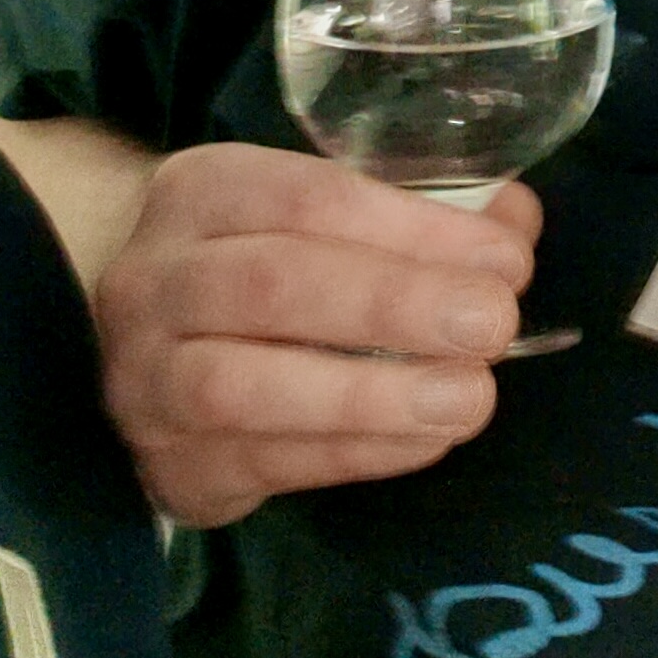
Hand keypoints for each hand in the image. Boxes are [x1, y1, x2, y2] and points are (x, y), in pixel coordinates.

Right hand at [91, 142, 541, 525]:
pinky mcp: (171, 466)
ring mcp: (148, 379)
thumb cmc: (262, 260)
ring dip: (369, 397)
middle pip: (270, 286)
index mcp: (203, 191)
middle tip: (492, 325)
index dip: (413, 229)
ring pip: (241, 389)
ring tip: (468, 399)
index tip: (505, 259)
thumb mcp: (322, 214)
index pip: (306, 198)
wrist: (143, 348)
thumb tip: (514, 222)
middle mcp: (157, 280)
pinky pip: (261, 462)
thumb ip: (420, 212)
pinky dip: (354, 453)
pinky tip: (425, 440)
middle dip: (394, 305)